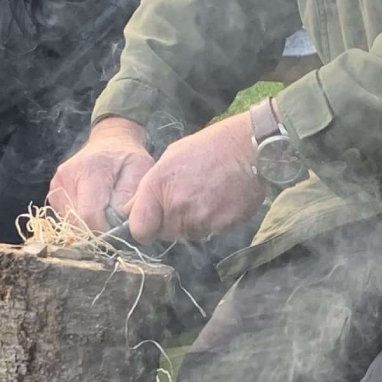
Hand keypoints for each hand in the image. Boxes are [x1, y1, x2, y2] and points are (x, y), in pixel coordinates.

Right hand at [48, 117, 154, 232]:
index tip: (120, 226)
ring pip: (70, 223)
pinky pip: (66, 218)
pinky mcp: (53, 192)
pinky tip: (93, 205)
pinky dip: (81, 218)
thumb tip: (117, 222)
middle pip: (78, 221)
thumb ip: (130, 196)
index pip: (89, 214)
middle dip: (98, 228)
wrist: (109, 141)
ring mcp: (56, 185)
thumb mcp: (140, 169)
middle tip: (114, 219)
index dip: (106, 228)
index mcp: (90, 168)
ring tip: (104, 208)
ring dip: (88, 224)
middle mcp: (66, 176)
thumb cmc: (127, 157)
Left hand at [126, 112, 265, 242]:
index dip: (144, 227)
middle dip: (171, 222)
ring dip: (192, 223)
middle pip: (164, 233)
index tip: (151, 222)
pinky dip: (213, 222)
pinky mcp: (221, 226)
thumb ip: (150, 187)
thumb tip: (131, 210)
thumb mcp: (171, 157)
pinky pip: (210, 232)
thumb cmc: (209, 147)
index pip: (139, 229)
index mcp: (158, 186)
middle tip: (188, 199)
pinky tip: (221, 200)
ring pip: (187, 234)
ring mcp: (200, 218)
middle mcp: (176, 205)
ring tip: (206, 196)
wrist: (249, 148)